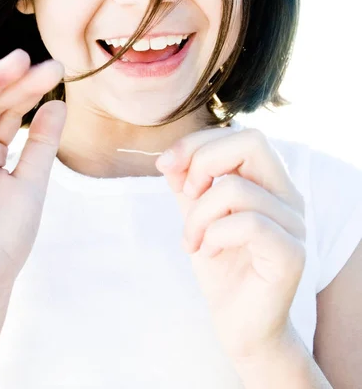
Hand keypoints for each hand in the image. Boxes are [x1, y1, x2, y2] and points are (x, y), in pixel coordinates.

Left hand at [155, 127, 305, 359]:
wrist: (239, 324)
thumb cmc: (221, 266)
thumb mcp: (197, 215)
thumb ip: (188, 184)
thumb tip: (171, 159)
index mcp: (270, 182)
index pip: (240, 135)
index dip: (197, 143)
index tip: (165, 166)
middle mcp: (289, 197)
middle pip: (253, 142)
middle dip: (203, 162)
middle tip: (187, 195)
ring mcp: (294, 225)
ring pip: (237, 189)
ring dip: (199, 215)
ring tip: (193, 240)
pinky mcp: (291, 254)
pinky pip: (247, 223)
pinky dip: (215, 235)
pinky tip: (209, 251)